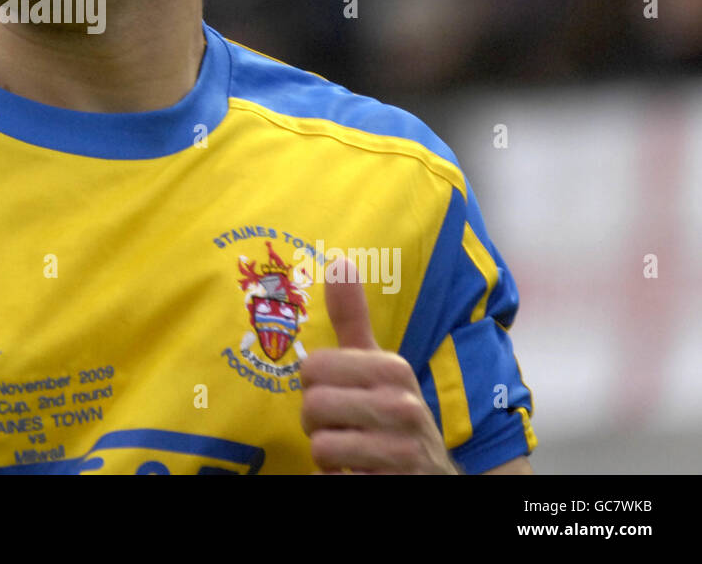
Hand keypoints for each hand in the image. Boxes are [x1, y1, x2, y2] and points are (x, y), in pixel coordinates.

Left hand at [299, 257, 456, 473]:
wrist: (432, 476)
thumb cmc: (392, 416)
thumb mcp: (378, 366)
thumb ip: (352, 318)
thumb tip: (338, 261)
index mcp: (393, 370)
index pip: (313, 369)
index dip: (315, 387)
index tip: (339, 397)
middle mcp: (404, 407)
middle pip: (313, 408)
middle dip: (318, 426)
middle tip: (343, 430)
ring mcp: (404, 452)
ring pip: (321, 448)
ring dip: (327, 459)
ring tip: (353, 455)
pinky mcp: (396, 485)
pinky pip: (333, 482)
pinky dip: (334, 482)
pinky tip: (357, 476)